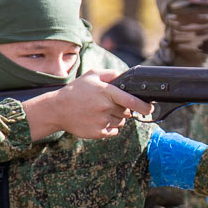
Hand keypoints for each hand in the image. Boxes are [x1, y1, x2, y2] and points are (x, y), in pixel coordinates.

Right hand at [22, 70, 152, 140]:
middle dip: (123, 109)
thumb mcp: (92, 75)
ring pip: (121, 122)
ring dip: (117, 118)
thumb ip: (112, 74)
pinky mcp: (98, 133)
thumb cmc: (76, 90)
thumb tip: (128, 76)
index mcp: (106, 92)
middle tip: (109, 104)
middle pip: (127, 112)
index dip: (144, 106)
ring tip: (101, 112)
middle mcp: (105, 107)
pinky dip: (110, 127)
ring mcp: (102, 121)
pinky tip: (98, 120)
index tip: (150, 108)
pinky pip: (114, 131)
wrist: (57, 109)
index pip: (132, 101)